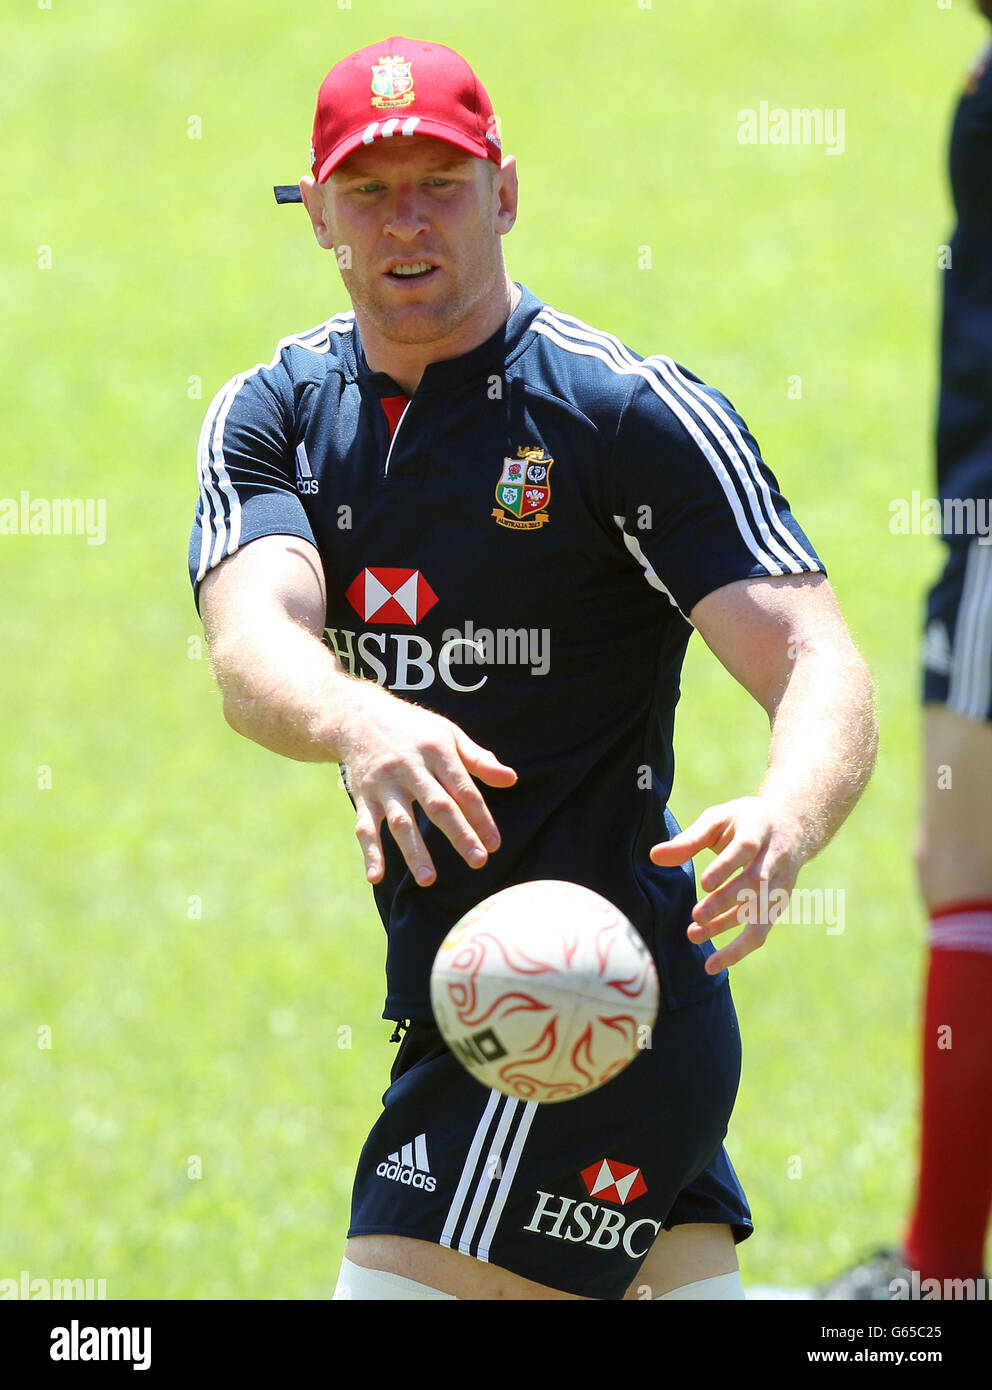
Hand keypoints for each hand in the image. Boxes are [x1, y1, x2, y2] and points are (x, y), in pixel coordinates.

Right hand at [337, 686, 516, 886]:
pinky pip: (366, 827)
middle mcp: (409, 768)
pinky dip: (370, 852)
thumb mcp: (448, 734)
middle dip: (459, 834)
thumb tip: (511, 779)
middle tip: (478, 861)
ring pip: (401, 821)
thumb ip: (479, 759)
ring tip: (429, 879)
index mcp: (436, 752)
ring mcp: (384, 784)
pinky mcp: (363, 797)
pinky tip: (376, 877)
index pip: (463, 788)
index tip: (494, 844)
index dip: (480, 816)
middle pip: (438, 805)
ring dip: (414, 851)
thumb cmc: (413, 729)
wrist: (358, 716)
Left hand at [649, 796, 801, 972]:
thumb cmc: (745, 820)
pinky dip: (738, 948)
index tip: (704, 884)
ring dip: (728, 928)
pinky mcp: (779, 904)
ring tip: (693, 936)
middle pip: (755, 883)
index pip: (746, 849)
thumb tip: (654, 856)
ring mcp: (781, 884)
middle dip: (726, 902)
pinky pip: (761, 929)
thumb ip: (689, 839)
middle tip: (696, 916)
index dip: (727, 867)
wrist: (793, 825)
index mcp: (759, 829)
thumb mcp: (718, 819)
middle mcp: (775, 858)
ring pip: (761, 913)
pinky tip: (712, 961)